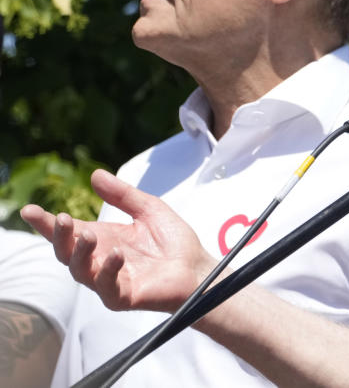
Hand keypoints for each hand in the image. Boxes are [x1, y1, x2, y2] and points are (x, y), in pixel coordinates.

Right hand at [21, 169, 215, 312]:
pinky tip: (116, 254)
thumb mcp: (148, 209)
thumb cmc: (173, 241)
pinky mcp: (122, 296)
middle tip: (61, 219)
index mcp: (102, 238)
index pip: (69, 230)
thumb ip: (122, 195)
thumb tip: (95, 174)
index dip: (46, 223)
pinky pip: (106, 287)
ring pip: (80, 270)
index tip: (29, 210)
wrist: (197, 266)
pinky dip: (107, 270)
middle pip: (66, 252)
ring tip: (89, 234)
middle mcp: (100, 260)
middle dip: (58, 236)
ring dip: (80, 252)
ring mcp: (108, 280)